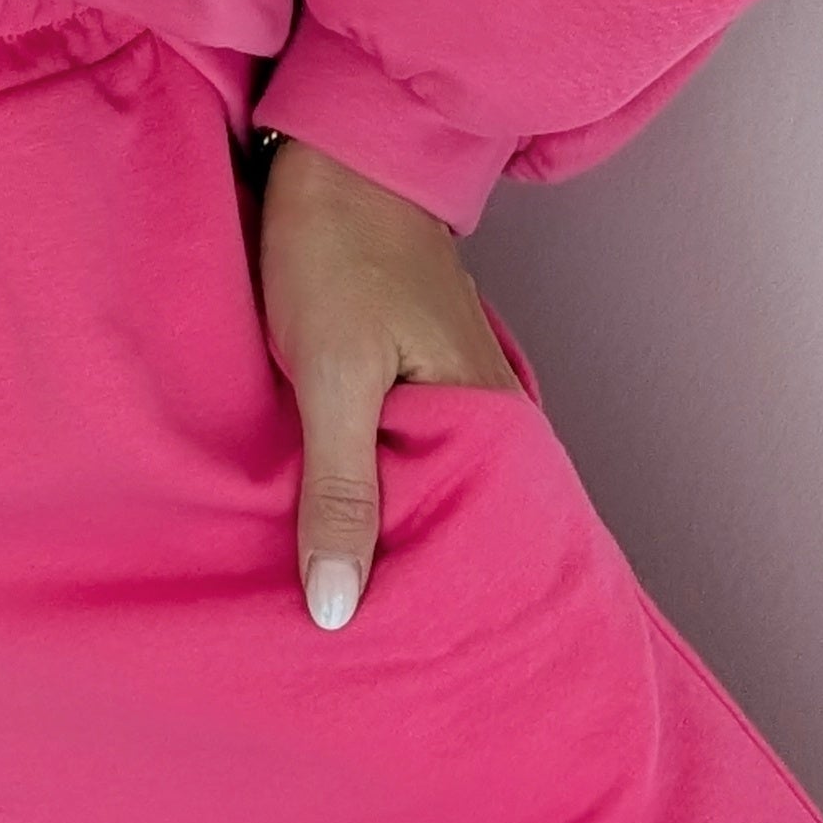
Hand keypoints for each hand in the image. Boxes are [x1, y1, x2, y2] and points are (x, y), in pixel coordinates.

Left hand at [256, 136, 518, 627]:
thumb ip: (339, 490)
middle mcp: (486, 413)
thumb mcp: (332, 376)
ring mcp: (449, 391)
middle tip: (373, 668)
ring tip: (346, 619)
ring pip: (421, 489)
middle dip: (416, 586)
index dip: (449, 606)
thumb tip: (340, 606)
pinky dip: (368, 491)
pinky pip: (397, 452)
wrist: (336, 150)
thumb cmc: (337, 249)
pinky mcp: (408, 373)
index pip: (489, 545)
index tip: (410, 672)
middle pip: (457, 524)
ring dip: (387, 538)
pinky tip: (332, 530)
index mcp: (490, 421)